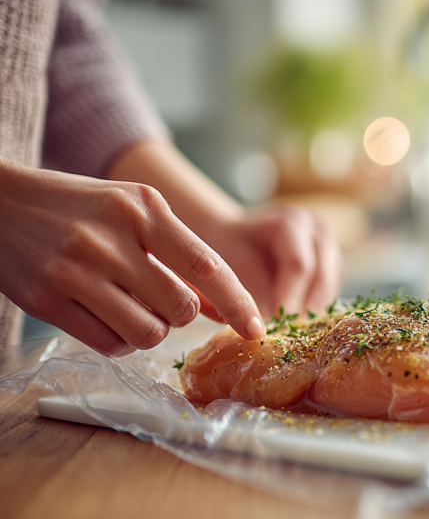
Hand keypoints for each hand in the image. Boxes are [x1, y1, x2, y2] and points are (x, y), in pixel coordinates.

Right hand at [0, 161, 265, 355]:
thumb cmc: (81, 208)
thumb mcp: (134, 212)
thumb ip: (180, 254)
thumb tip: (225, 306)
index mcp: (142, 209)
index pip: (206, 264)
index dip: (237, 301)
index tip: (256, 327)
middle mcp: (111, 239)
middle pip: (180, 309)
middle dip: (180, 315)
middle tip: (157, 298)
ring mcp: (76, 271)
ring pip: (147, 333)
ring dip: (149, 330)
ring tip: (129, 306)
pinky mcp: (48, 301)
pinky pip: (109, 344)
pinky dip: (119, 340)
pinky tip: (105, 316)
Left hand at [201, 205, 341, 318]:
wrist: (235, 237)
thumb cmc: (228, 250)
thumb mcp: (229, 267)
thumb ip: (248, 294)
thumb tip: (261, 328)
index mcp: (291, 222)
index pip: (299, 265)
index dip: (289, 298)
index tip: (275, 325)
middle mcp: (317, 229)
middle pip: (321, 276)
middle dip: (303, 308)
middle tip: (284, 333)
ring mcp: (329, 245)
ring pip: (330, 286)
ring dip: (311, 310)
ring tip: (289, 329)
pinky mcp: (333, 264)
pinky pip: (331, 291)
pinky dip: (315, 307)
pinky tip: (297, 319)